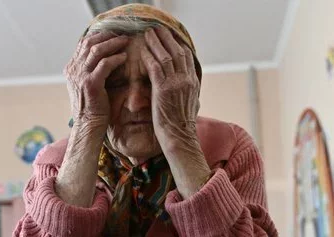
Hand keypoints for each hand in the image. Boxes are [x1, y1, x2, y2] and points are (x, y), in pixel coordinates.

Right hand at [64, 32, 128, 125]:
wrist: (88, 125)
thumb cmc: (92, 107)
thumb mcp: (87, 85)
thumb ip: (90, 71)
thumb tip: (104, 58)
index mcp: (71, 68)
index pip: (83, 43)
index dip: (99, 35)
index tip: (113, 33)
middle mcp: (73, 69)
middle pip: (89, 42)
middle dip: (107, 36)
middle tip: (122, 34)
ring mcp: (81, 76)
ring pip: (97, 50)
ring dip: (113, 43)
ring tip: (126, 41)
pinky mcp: (91, 83)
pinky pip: (105, 64)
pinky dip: (116, 58)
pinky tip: (125, 57)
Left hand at [141, 27, 199, 142]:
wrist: (179, 138)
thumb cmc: (181, 125)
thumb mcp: (190, 105)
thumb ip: (189, 93)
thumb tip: (190, 90)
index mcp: (192, 82)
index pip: (186, 56)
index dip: (176, 44)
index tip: (168, 37)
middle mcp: (186, 80)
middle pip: (177, 51)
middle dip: (166, 38)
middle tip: (157, 29)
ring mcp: (176, 84)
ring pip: (166, 56)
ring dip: (156, 43)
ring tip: (148, 34)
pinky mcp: (164, 90)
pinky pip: (155, 68)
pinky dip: (149, 57)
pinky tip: (143, 51)